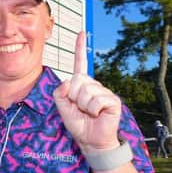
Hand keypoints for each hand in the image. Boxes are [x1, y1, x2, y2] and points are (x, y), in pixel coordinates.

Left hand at [53, 31, 121, 153]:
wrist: (90, 140)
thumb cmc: (78, 123)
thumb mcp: (62, 107)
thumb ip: (59, 93)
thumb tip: (67, 82)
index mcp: (81, 84)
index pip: (80, 63)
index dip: (80, 48)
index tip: (81, 32)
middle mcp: (93, 84)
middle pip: (77, 81)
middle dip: (74, 97)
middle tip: (80, 109)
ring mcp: (104, 91)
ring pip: (86, 92)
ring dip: (83, 106)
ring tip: (89, 114)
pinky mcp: (112, 100)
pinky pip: (96, 101)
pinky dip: (93, 110)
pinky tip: (97, 115)